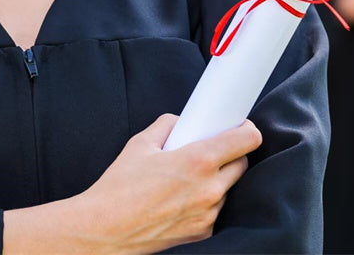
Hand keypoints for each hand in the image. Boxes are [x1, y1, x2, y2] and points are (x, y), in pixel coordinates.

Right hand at [67, 113, 261, 254]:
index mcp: (198, 161)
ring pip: (228, 187)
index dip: (246, 129)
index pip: (246, 140)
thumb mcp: (141, 143)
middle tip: (210, 146)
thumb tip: (182, 122)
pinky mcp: (203, 232)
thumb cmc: (121, 185)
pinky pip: (215, 208)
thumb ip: (167, 126)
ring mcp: (209, 214)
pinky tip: (181, 195)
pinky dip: (206, 198)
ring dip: (218, 177)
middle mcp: (210, 189)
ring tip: (188, 174)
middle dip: (231, 152)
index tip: (239, 125)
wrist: (107, 228)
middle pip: (243, 163)